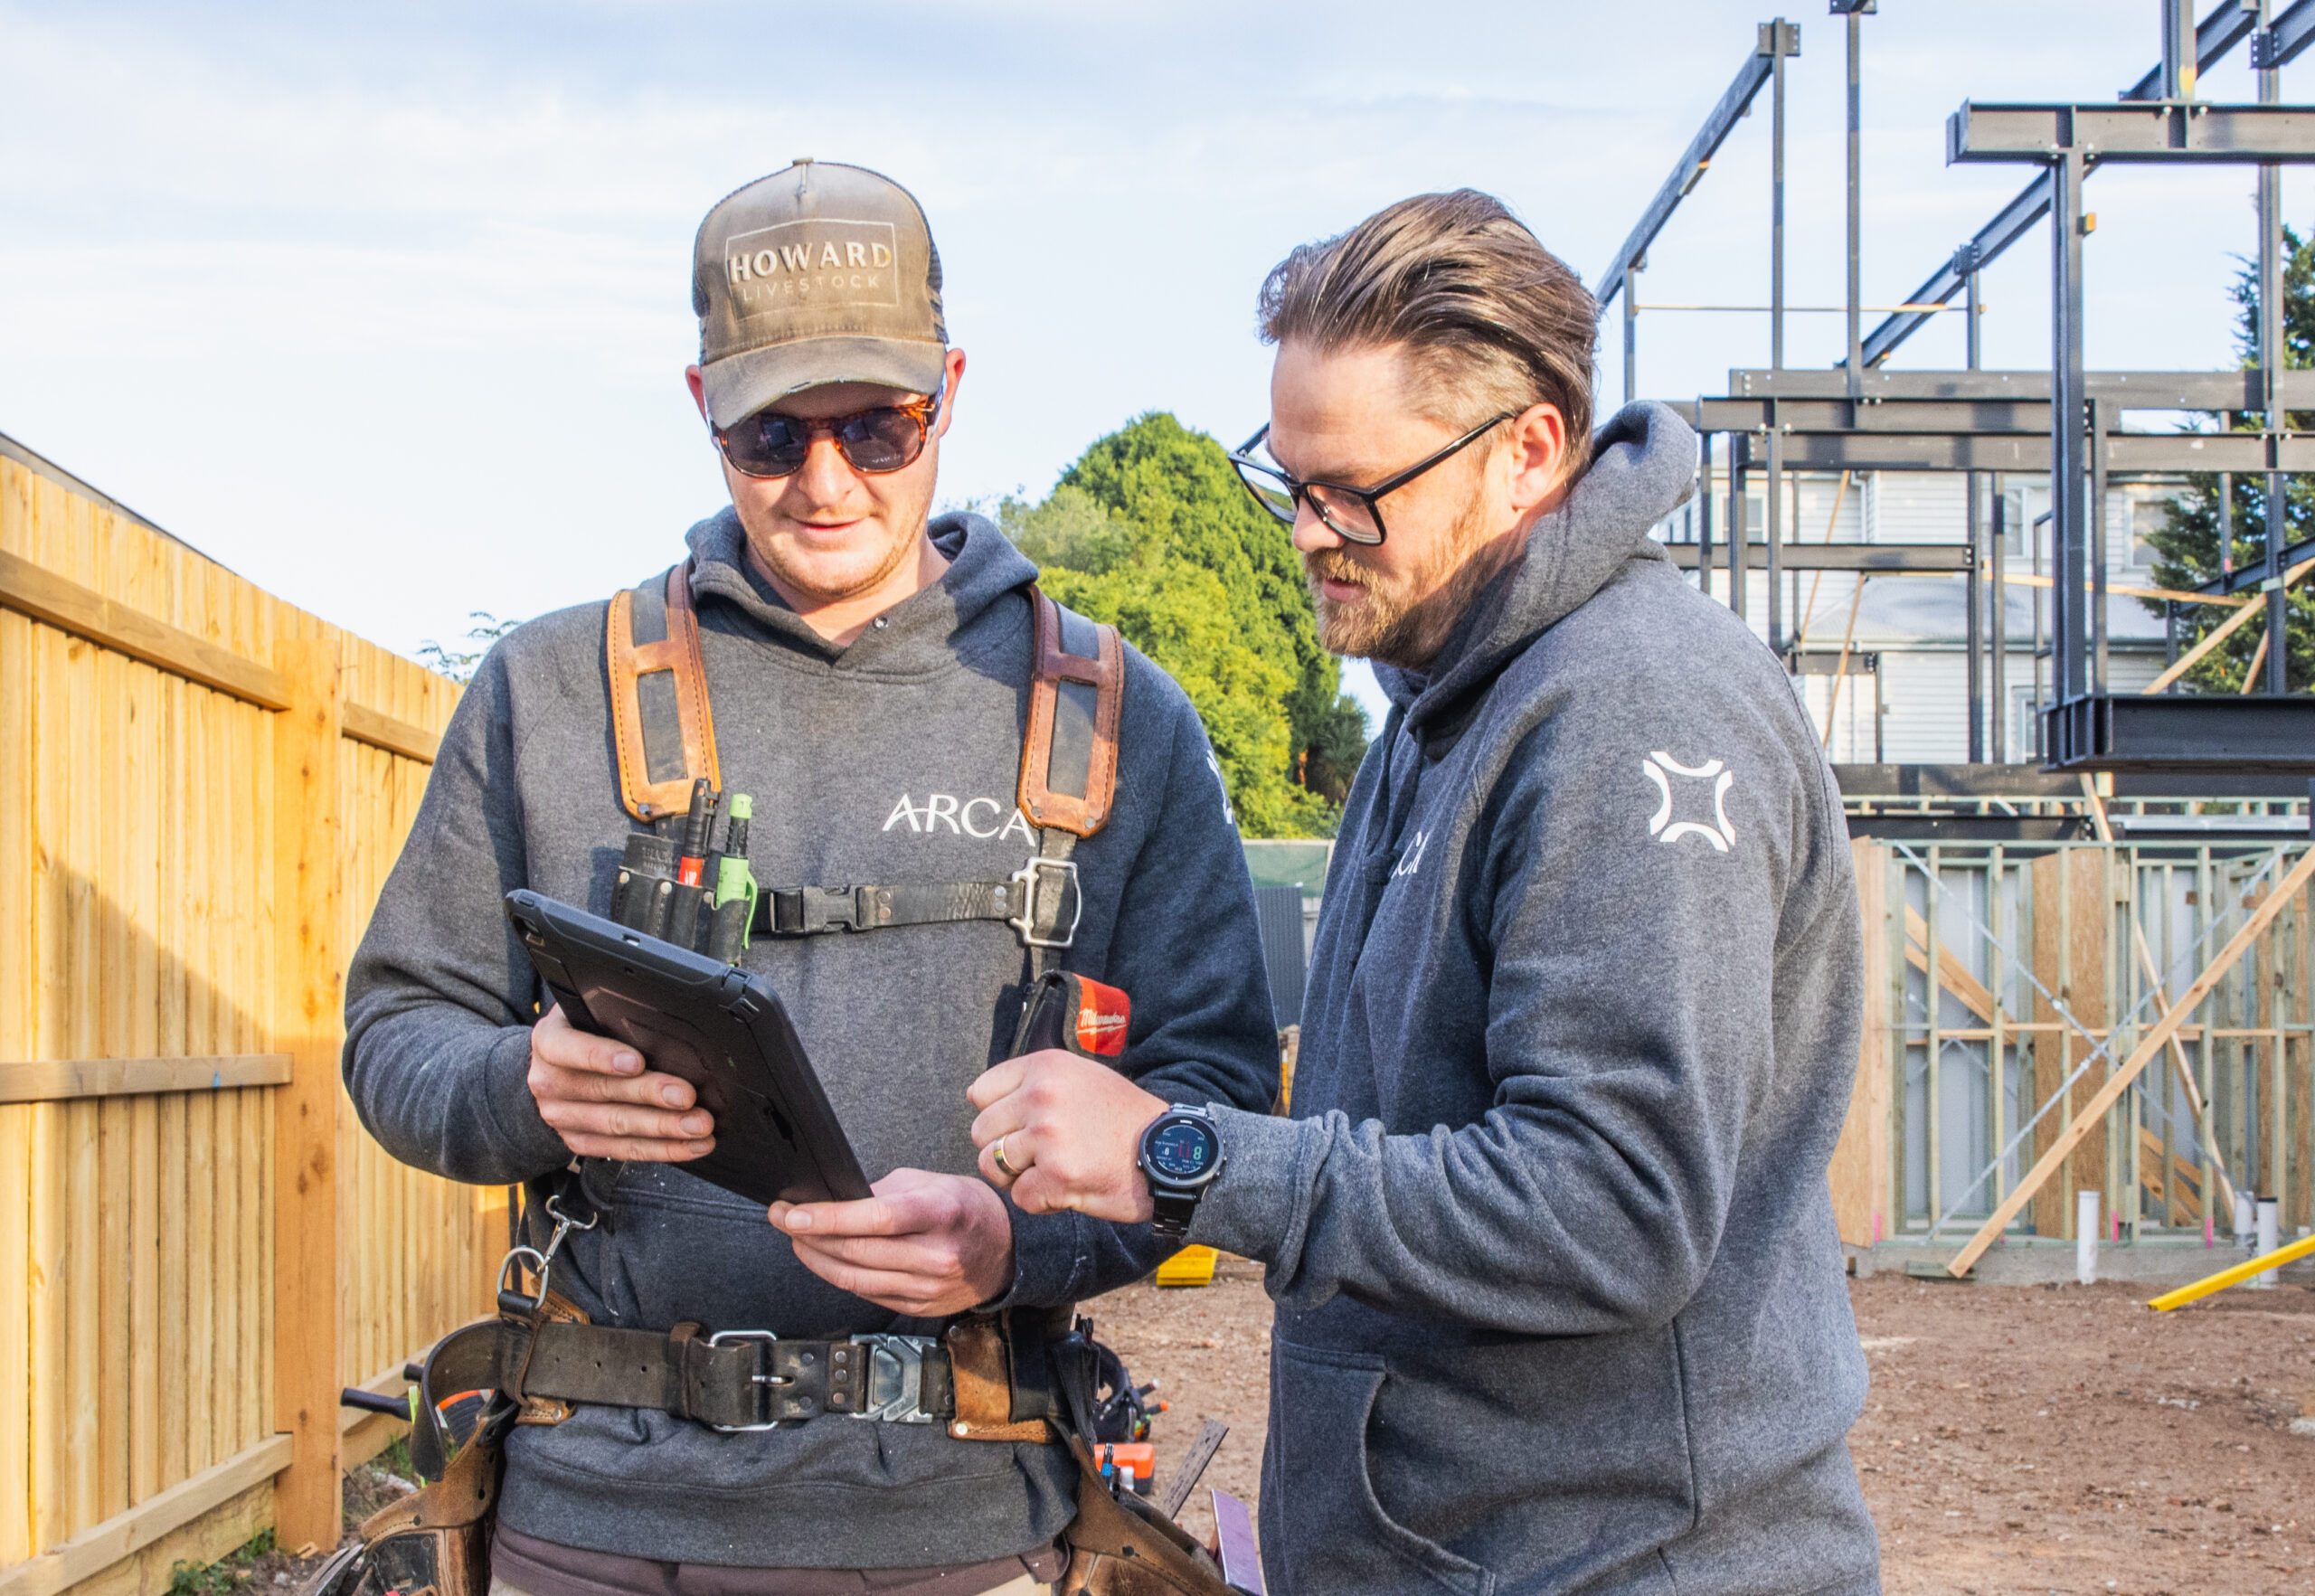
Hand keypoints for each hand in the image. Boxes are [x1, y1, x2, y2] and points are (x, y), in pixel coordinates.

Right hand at [526, 1003, 714, 1161]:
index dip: (602, 1056)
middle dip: (650, 1094)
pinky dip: (663, 1149)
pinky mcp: (579, 1142)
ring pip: (617, 1125)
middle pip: (604, 1091)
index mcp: (549, 1043)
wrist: (555, 1069)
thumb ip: (615, 1015)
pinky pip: (624, 1150)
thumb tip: (667, 1026)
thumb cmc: (585, 1032)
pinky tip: (691, 1145)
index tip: (637, 1062)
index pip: (570, 1048)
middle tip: (686, 1096)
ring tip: (699, 1125)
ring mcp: (562, 1117)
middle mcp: (549, 1082)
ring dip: (664, 1128)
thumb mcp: (589, 1012)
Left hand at [770, 1168, 1015, 1316]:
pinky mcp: (919, 1308)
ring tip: (797, 1239)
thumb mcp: (929, 1184)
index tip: (792, 1212)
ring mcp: (928, 1288)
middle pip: (857, 1252)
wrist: (1005, 1252)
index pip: (876, 1218)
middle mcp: (936, 1256)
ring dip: (816, 1259)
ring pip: (854, 1279)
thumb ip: (882, 1193)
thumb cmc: (964, 1209)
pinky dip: (839, 1275)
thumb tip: (831, 1200)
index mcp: (941, 1214)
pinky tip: (825, 1259)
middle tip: (782, 1218)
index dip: (828, 1217)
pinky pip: (866, 1294)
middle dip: (809, 1235)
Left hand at [967, 1050, 1168, 1223]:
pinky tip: (1069, 1190)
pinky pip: (1020, 1198)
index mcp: (1045, 1067)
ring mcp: (1048, 1136)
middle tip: (1043, 1155)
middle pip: (981, 1132)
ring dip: (1020, 1177)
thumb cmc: (1124, 1120)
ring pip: (992, 1166)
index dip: (999, 1116)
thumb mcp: (1081, 1078)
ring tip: (1054, 1171)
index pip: (980, 1093)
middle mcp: (1042, 1095)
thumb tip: (975, 1096)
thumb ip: (1033, 1083)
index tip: (1026, 1126)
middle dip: (1005, 1150)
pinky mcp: (1058, 1175)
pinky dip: (1041, 1202)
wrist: (1171, 1151)